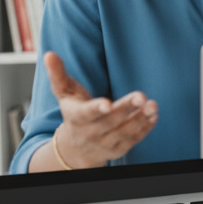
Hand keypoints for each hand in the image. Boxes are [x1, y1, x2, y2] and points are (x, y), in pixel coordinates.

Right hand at [44, 51, 157, 169]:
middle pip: (109, 121)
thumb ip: (57, 74)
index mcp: (76, 117)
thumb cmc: (73, 112)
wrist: (76, 148)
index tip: (106, 103)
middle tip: (141, 96)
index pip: (85, 114)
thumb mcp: (63, 93)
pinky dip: (144, 129)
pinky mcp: (118, 149)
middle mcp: (90, 132)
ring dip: (139, 119)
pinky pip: (132, 140)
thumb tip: (49, 54)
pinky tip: (153, 116)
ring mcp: (105, 143)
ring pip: (124, 132)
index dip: (95, 109)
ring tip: (152, 106)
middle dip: (125, 109)